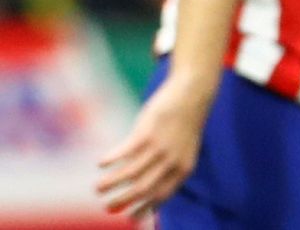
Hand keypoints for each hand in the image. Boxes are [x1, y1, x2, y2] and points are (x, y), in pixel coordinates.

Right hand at [96, 72, 211, 216]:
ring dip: (110, 183)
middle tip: (107, 207)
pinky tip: (100, 163)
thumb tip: (146, 189)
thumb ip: (169, 168)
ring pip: (129, 174)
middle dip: (122, 202)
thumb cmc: (184, 123)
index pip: (161, 196)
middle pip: (142, 190)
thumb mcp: (183, 149)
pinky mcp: (146, 132)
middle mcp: (172, 161)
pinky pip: (123, 153)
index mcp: (184, 168)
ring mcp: (159, 147)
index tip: (128, 218)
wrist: (193, 92)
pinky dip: (110, 160)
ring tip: (98, 188)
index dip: (143, 209)